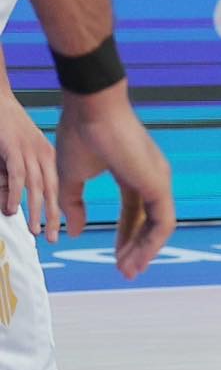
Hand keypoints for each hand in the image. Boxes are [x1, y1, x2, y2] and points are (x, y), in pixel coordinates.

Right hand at [0, 91, 56, 236]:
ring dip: (37, 210)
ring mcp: (30, 151)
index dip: (62, 209)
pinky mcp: (14, 148)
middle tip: (53, 239)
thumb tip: (11, 206)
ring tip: (36, 231)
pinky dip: (15, 193)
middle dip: (55, 217)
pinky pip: (18, 175)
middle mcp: (44, 155)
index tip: (65, 229)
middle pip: (53, 190)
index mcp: (49, 157)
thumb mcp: (13, 158)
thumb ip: (12, 182)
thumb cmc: (4, 131)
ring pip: (37, 186)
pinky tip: (12, 210)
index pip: (60, 188)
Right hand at [55, 82, 175, 279]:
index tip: (116, 259)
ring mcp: (158, 180)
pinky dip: (152, 243)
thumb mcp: (70, 178)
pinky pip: (163, 222)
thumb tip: (73, 232)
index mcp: (132, 174)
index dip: (125, 236)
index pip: (133, 212)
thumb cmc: (80, 136)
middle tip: (125, 272)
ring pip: (159, 226)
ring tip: (128, 271)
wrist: (91, 110)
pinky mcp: (159, 184)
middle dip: (137, 248)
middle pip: (148, 222)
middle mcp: (150, 178)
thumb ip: (72, 206)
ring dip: (144, 251)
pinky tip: (136, 258)